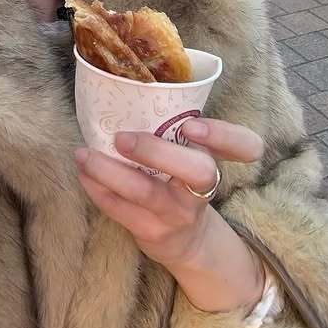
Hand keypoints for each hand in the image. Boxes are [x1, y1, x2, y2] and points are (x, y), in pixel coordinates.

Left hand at [75, 118, 265, 312]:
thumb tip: (124, 88)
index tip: (192, 126)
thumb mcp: (186, 154)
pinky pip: (121, 210)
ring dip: (108, 170)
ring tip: (83, 154)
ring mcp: (178, 212)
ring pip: (146, 192)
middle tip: (121, 138)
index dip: (224, 136)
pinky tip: (84, 173)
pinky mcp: (153, 231)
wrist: (186, 240)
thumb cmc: (178, 181)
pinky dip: (97, 188)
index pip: (244, 145)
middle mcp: (202, 186)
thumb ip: (170, 128)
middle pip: (198, 171)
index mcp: (212, 158)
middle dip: (157, 152)